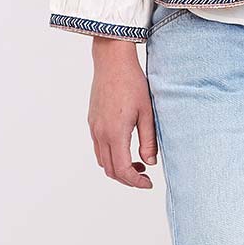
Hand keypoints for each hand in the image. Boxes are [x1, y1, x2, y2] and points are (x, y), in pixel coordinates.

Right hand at [87, 37, 157, 187]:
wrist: (112, 62)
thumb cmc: (133, 83)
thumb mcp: (147, 113)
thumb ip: (148, 140)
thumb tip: (151, 163)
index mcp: (115, 133)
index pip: (122, 170)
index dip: (135, 181)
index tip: (148, 183)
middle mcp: (100, 133)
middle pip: (110, 169)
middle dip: (127, 178)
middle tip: (145, 176)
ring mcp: (94, 127)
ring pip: (102, 160)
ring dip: (118, 168)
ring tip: (137, 162)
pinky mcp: (92, 121)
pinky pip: (98, 148)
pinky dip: (110, 155)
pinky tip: (125, 147)